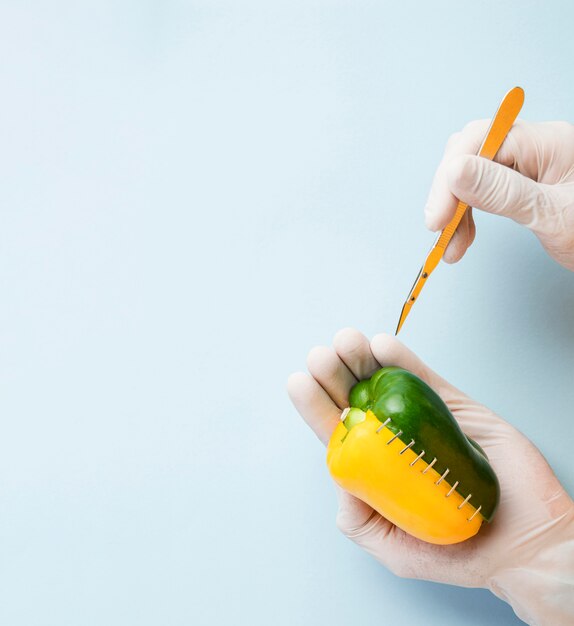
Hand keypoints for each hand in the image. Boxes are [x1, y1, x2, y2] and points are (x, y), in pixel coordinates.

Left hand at [288, 328, 573, 624]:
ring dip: (362, 358)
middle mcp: (395, 437)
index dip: (316, 406)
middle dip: (335, 373)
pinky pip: (425, 379)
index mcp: (376, 467)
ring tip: (346, 343)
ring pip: (387, 380)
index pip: (337, 430)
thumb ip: (358, 519)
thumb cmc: (457, 553)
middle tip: (322, 357)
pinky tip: (382, 346)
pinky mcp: (455, 408)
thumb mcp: (393, 549)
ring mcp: (424, 419)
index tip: (299, 382)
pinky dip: (403, 360)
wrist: (522, 546)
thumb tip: (339, 475)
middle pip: (356, 396)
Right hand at [424, 120, 573, 270]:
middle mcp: (533, 146)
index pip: (479, 142)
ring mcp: (527, 164)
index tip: (437, 218)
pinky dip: (466, 214)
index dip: (450, 178)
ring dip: (454, 209)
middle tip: (440, 231)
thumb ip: (502, 191)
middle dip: (449, 194)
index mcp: (545, 142)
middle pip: (470, 154)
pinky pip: (482, 189)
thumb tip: (454, 171)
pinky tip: (462, 237)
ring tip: (451, 244)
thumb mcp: (551, 214)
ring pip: (470, 174)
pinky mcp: (522, 183)